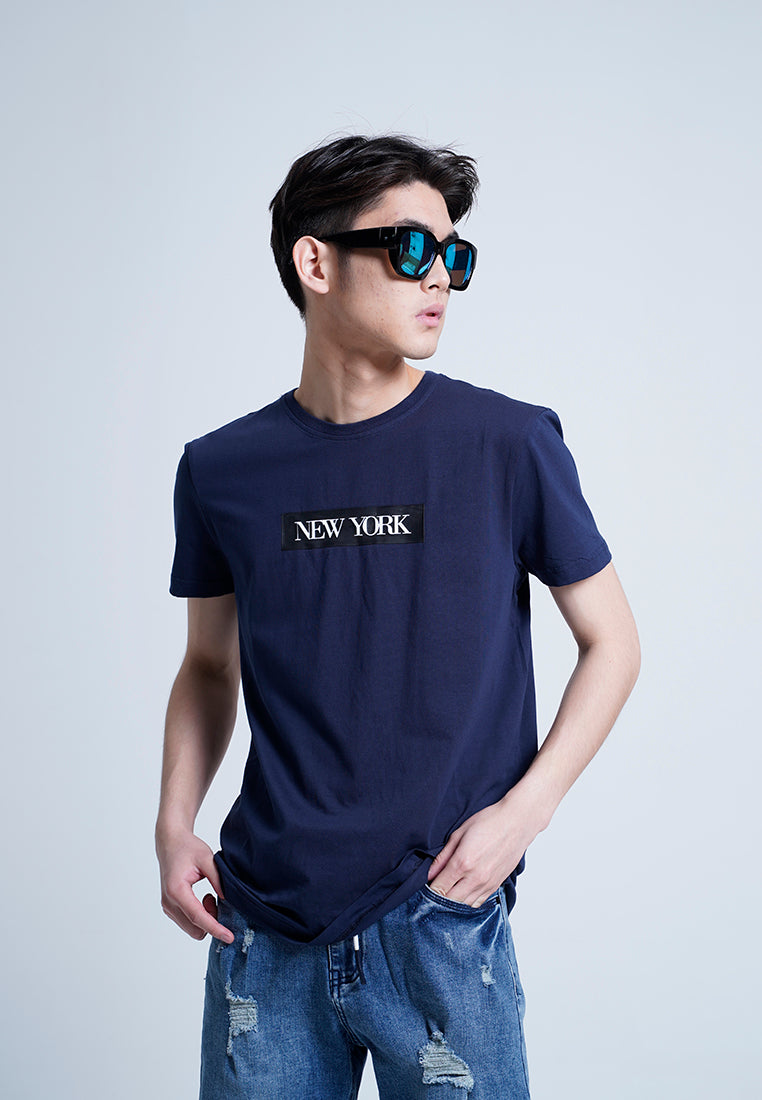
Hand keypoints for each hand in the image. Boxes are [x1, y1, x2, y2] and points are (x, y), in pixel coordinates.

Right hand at [156, 827, 233, 943]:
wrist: (170, 843)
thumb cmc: (187, 848)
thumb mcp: (207, 858)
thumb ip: (218, 879)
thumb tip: (228, 899)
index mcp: (177, 890)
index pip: (198, 917)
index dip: (215, 928)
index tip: (229, 937)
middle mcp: (169, 902)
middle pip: (195, 928)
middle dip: (212, 921)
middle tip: (218, 900)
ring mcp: (168, 907)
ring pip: (192, 928)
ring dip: (206, 919)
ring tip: (211, 896)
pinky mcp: (170, 908)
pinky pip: (188, 922)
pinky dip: (200, 917)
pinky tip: (204, 899)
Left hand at [427, 790, 542, 906]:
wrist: (516, 822)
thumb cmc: (489, 822)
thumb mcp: (459, 833)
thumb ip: (443, 856)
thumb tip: (429, 872)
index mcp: (462, 862)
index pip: (439, 888)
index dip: (429, 889)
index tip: (425, 885)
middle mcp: (475, 877)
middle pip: (449, 900)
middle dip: (438, 897)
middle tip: (434, 889)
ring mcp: (487, 883)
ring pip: (464, 905)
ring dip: (453, 901)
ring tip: (448, 891)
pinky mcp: (496, 885)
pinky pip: (478, 902)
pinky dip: (468, 901)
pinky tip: (463, 892)